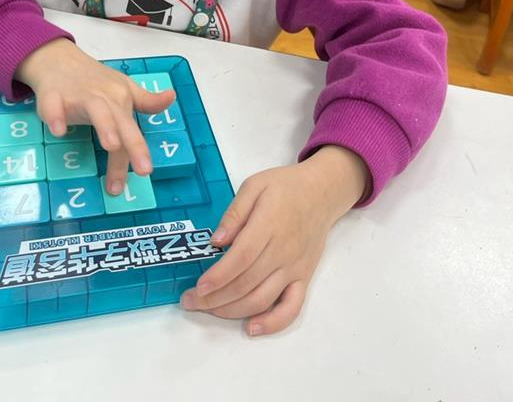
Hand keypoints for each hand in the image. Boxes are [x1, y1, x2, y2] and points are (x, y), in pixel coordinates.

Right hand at [15, 38, 175, 193]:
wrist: (59, 59)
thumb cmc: (94, 80)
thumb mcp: (123, 87)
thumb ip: (146, 100)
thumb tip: (172, 97)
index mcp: (120, 98)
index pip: (132, 127)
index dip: (139, 150)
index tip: (146, 172)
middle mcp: (103, 97)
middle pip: (120, 120)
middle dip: (132, 143)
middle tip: (143, 170)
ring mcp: (79, 95)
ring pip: (95, 109)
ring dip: (105, 125)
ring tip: (112, 145)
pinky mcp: (53, 94)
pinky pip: (54, 105)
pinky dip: (56, 116)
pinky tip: (59, 130)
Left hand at [181, 146, 368, 335]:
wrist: (322, 193)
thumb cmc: (284, 187)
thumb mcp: (255, 185)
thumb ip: (234, 212)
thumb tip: (216, 241)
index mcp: (269, 224)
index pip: (242, 257)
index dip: (218, 276)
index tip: (198, 287)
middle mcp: (283, 251)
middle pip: (246, 283)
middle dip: (214, 298)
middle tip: (190, 301)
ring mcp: (295, 268)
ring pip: (262, 299)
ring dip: (232, 311)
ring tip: (209, 310)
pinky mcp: (304, 278)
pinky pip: (292, 308)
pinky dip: (273, 323)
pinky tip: (251, 328)